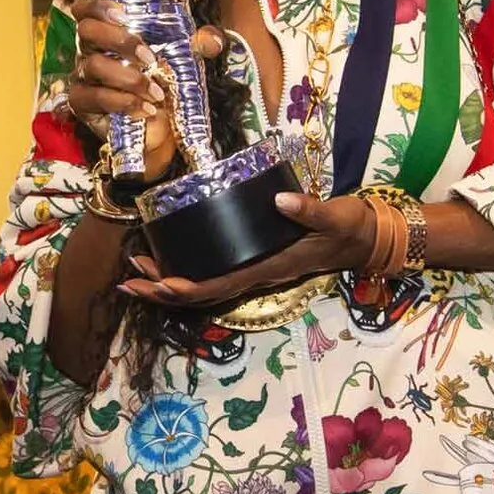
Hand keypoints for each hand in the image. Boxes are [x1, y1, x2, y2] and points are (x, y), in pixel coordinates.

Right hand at [59, 0, 222, 181]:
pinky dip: (124, 102)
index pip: (87, 9)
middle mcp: (90, 50)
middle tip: (149, 58)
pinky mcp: (82, 103)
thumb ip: (198, 46)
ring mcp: (83, 76)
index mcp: (108, 33)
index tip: (123, 13)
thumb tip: (212, 40)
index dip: (97, 5)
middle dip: (120, 40)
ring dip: (129, 78)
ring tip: (156, 93)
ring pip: (93, 65)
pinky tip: (146, 109)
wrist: (159, 129)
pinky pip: (95, 97)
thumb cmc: (163, 86)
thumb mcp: (184, 62)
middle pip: (87, 31)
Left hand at [118, 191, 377, 307]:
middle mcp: (256, 274)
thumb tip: (279, 199)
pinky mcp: (254, 260)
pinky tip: (167, 261)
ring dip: (167, 283)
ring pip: (204, 286)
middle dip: (163, 290)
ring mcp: (254, 270)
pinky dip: (186, 271)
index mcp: (269, 267)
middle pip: (202, 293)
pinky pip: (214, 273)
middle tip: (128, 280)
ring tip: (134, 274)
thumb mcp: (334, 216)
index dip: (189, 288)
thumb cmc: (349, 228)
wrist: (365, 239)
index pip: (221, 284)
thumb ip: (309, 210)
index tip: (159, 283)